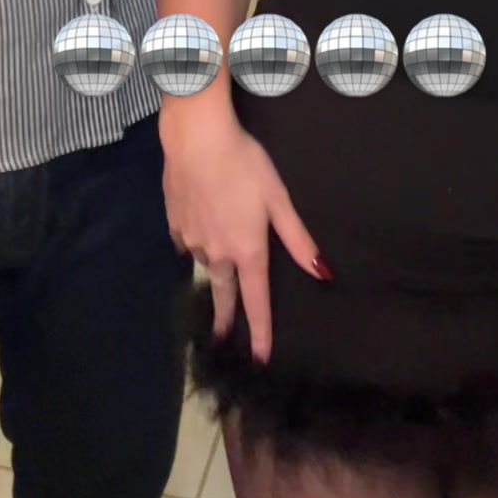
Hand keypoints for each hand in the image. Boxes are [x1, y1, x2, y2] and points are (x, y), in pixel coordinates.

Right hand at [162, 108, 329, 361]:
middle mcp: (218, 254)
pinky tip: (198, 229)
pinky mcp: (174, 224)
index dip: (260, 332)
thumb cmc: (244, 164)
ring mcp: (192, 241)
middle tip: (221, 340)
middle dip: (225, 320)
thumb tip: (323, 273)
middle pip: (224, 295)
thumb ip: (298, 239)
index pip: (257, 301)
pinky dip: (195, 243)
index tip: (260, 360)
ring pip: (207, 263)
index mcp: (247, 250)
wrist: (196, 138)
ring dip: (214, 268)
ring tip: (218, 261)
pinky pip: (187, 243)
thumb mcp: (278, 198)